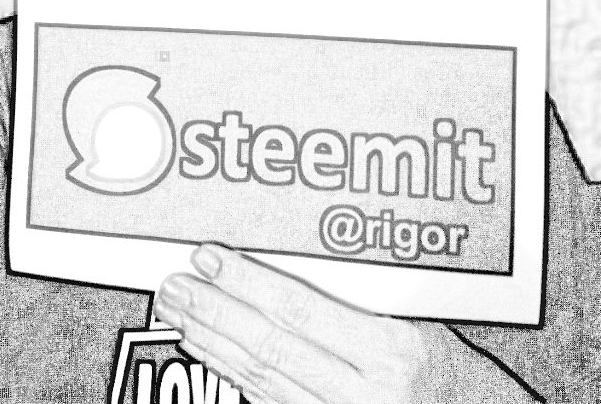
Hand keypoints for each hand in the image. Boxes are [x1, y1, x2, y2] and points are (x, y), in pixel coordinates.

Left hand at [153, 244, 428, 403]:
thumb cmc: (459, 365)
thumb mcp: (429, 315)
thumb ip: (371, 287)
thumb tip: (308, 245)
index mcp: (392, 349)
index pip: (299, 308)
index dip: (247, 282)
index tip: (210, 257)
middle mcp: (366, 392)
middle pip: (270, 344)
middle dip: (214, 312)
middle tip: (175, 284)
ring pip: (262, 378)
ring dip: (213, 343)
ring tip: (179, 313)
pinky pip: (272, 401)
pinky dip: (234, 374)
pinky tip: (211, 351)